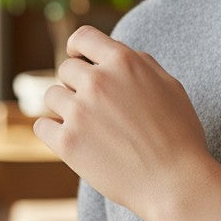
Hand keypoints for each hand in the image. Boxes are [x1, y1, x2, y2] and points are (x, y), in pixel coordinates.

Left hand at [34, 24, 213, 220]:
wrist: (175, 182)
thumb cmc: (179, 136)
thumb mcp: (170, 86)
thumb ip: (140, 64)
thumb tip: (113, 55)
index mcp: (124, 62)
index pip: (83, 38)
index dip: (78, 47)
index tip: (78, 58)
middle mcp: (98, 81)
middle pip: (66, 69)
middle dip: (77, 84)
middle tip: (96, 107)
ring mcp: (79, 112)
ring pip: (52, 96)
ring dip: (66, 108)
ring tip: (89, 126)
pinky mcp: (67, 143)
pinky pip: (42, 126)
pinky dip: (53, 131)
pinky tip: (71, 140)